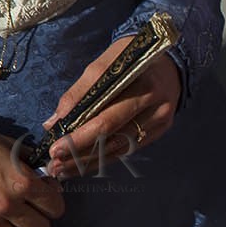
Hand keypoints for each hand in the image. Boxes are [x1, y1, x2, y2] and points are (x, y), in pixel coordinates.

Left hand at [43, 37, 181, 177]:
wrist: (171, 60)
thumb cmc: (133, 57)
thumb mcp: (105, 63)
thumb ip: (80, 91)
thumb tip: (54, 122)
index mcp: (144, 86)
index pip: (107, 117)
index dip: (80, 135)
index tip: (54, 147)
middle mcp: (156, 107)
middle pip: (114, 137)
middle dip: (80, 152)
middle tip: (55, 164)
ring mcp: (161, 121)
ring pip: (120, 148)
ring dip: (89, 161)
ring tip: (63, 169)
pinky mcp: (160, 130)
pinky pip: (129, 148)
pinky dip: (105, 158)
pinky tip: (84, 165)